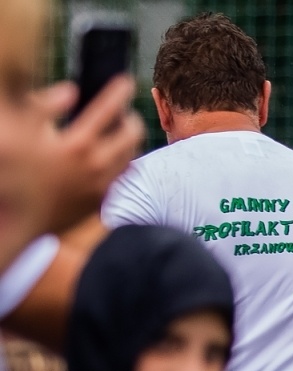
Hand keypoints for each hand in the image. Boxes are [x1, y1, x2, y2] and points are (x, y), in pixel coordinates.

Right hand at [30, 76, 143, 233]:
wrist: (16, 219)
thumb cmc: (12, 171)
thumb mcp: (18, 133)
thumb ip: (40, 106)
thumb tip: (70, 90)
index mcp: (76, 145)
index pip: (107, 110)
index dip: (118, 91)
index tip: (127, 80)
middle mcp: (95, 167)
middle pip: (130, 135)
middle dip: (131, 118)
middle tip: (126, 111)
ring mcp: (100, 187)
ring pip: (129, 157)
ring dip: (130, 140)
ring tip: (123, 131)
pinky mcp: (99, 202)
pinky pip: (120, 177)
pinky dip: (122, 163)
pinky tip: (115, 157)